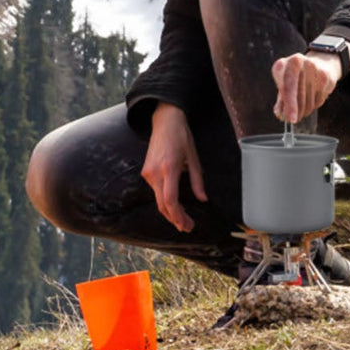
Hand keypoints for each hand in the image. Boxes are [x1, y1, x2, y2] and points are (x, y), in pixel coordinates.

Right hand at [141, 104, 206, 231]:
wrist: (164, 121)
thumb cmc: (181, 136)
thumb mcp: (193, 158)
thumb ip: (197, 180)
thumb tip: (203, 199)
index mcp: (169, 168)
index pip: (170, 200)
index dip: (178, 216)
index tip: (187, 225)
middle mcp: (155, 172)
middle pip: (162, 205)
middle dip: (175, 219)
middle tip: (187, 227)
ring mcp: (148, 172)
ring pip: (158, 199)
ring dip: (170, 211)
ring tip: (183, 219)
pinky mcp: (146, 171)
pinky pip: (155, 191)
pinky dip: (164, 201)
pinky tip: (174, 205)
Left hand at [271, 52, 342, 123]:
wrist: (317, 63)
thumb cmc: (295, 77)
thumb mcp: (284, 86)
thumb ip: (281, 101)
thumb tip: (280, 115)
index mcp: (282, 64)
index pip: (285, 88)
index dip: (289, 105)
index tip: (290, 119)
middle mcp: (297, 62)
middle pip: (298, 94)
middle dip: (297, 111)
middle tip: (294, 120)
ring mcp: (312, 67)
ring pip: (309, 98)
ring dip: (305, 110)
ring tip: (302, 110)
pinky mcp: (324, 74)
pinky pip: (319, 98)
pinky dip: (315, 104)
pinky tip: (312, 100)